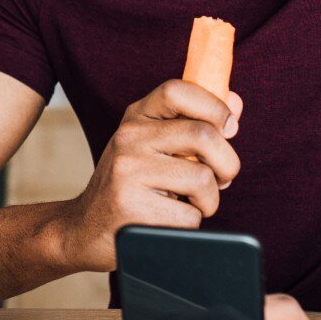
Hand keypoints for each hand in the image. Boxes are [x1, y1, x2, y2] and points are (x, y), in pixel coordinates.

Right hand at [53, 79, 241, 273]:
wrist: (85, 229)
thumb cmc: (131, 186)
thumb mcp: (154, 147)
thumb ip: (194, 124)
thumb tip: (235, 102)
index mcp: (136, 118)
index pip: (177, 91)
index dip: (214, 106)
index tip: (228, 128)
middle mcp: (128, 138)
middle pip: (203, 135)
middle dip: (228, 163)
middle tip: (222, 179)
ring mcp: (127, 172)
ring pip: (202, 179)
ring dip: (209, 200)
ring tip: (190, 204)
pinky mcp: (131, 207)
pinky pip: (189, 215)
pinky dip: (189, 223)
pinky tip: (168, 221)